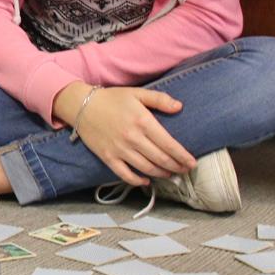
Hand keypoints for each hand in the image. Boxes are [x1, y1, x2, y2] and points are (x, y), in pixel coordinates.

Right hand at [59, 84, 194, 186]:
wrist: (82, 106)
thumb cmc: (112, 98)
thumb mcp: (137, 93)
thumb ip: (159, 99)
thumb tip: (179, 107)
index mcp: (143, 121)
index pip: (168, 144)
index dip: (183, 156)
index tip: (192, 162)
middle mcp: (133, 138)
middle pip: (160, 159)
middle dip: (176, 167)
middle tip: (184, 170)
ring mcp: (119, 150)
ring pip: (146, 168)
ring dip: (161, 174)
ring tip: (170, 174)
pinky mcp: (108, 157)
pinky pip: (125, 174)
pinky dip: (137, 180)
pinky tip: (146, 181)